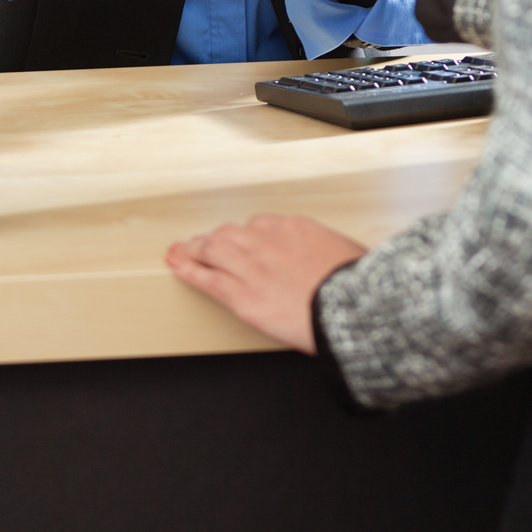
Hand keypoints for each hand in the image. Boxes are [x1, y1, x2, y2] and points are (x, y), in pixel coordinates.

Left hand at [165, 216, 366, 350]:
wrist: (349, 308)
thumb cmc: (355, 284)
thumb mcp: (348, 253)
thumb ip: (331, 251)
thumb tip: (337, 258)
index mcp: (296, 228)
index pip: (261, 223)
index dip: (248, 234)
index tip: (245, 239)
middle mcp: (268, 240)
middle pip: (232, 232)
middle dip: (216, 237)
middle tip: (204, 242)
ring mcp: (251, 266)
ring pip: (213, 248)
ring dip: (197, 248)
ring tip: (185, 250)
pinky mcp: (240, 294)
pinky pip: (206, 278)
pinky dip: (187, 268)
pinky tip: (176, 264)